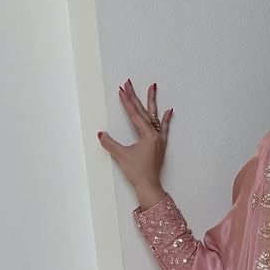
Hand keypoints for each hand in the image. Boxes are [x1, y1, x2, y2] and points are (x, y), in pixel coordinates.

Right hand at [97, 79, 170, 205]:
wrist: (149, 186)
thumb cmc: (137, 172)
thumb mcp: (121, 156)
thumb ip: (110, 144)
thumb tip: (101, 134)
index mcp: (147, 135)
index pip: (134, 114)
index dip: (126, 102)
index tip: (121, 89)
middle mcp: (155, 135)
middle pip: (143, 111)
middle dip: (135, 96)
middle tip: (129, 82)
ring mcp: (159, 140)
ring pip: (154, 116)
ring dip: (152, 102)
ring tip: (153, 87)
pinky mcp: (160, 146)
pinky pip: (164, 129)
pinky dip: (166, 120)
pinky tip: (169, 110)